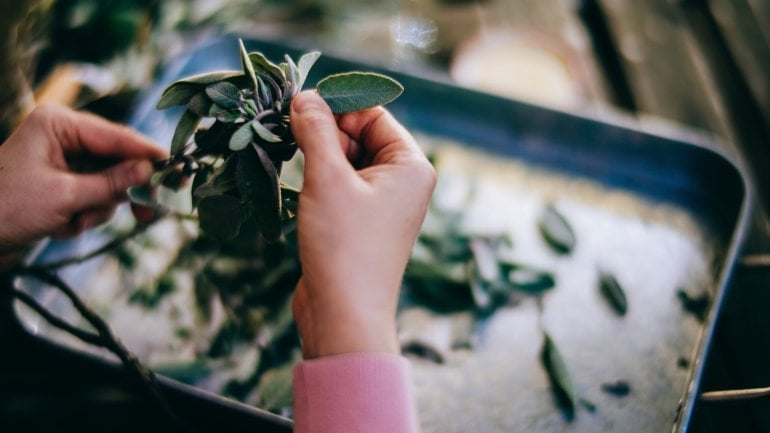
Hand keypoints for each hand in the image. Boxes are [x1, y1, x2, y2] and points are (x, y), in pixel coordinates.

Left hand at [0, 103, 165, 268]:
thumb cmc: (5, 208)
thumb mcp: (65, 196)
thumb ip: (112, 183)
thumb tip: (150, 171)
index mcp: (58, 124)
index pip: (117, 136)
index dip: (148, 155)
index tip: (176, 169)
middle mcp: (63, 138)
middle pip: (117, 161)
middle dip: (121, 190)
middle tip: (147, 212)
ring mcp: (63, 162)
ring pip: (108, 184)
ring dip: (95, 208)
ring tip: (72, 222)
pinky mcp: (62, 186)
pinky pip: (93, 198)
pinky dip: (83, 216)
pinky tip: (61, 225)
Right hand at [289, 91, 436, 358]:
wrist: (345, 316)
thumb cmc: (344, 245)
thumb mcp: (327, 178)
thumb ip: (315, 131)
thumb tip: (304, 97)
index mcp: (411, 166)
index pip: (374, 114)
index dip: (337, 107)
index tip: (298, 107)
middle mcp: (403, 183)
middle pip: (360, 136)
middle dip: (324, 133)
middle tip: (289, 138)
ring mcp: (383, 205)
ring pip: (346, 162)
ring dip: (318, 158)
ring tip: (293, 165)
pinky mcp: (362, 224)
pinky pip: (341, 188)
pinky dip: (319, 182)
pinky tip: (300, 190)